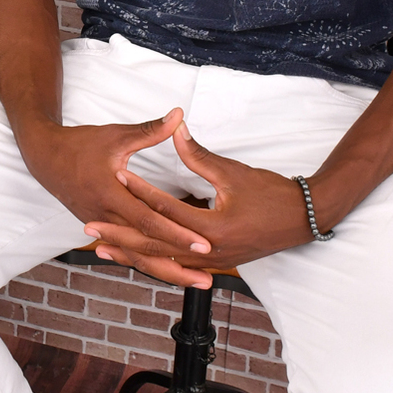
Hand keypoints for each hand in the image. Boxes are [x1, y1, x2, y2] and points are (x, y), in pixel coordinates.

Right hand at [18, 110, 214, 288]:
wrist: (45, 158)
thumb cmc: (80, 145)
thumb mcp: (116, 136)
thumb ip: (149, 130)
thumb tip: (179, 116)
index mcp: (110, 195)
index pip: (149, 221)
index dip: (177, 234)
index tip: (203, 244)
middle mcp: (106, 217)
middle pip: (145, 250)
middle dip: (178, 267)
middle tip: (208, 278)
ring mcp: (103, 226)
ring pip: (137, 256)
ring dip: (167, 272)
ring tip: (198, 281)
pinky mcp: (103, 229)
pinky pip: (129, 251)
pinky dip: (150, 263)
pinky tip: (171, 271)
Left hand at [83, 119, 311, 280]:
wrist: (303, 219)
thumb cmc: (272, 194)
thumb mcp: (234, 172)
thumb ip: (199, 155)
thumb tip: (175, 127)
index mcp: (213, 229)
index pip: (166, 209)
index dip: (139, 191)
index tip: (115, 176)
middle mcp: (210, 252)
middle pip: (155, 245)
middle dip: (121, 236)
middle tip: (90, 226)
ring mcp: (213, 262)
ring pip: (163, 261)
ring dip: (132, 254)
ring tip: (101, 247)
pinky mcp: (215, 264)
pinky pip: (177, 265)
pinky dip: (154, 261)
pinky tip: (135, 256)